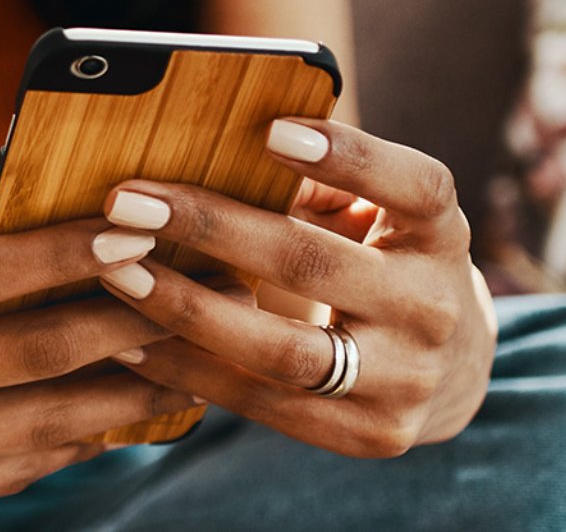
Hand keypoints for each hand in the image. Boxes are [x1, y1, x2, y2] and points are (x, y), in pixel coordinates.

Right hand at [0, 174, 198, 525]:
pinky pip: (10, 469)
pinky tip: (113, 410)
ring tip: (184, 359)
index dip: (70, 249)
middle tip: (194, 291)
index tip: (139, 227)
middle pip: (35, 351)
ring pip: (41, 422)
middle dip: (128, 318)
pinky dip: (70, 438)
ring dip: (124, 388)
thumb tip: (6, 211)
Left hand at [96, 119, 497, 457]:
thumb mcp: (373, 216)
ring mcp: (406, 380)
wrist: (449, 372)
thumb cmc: (380, 262)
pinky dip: (188, 372)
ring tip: (116, 276)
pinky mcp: (369, 435)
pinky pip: (261, 403)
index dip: (349, 157)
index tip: (271, 131)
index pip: (415, 187)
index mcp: (439, 234)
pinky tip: (128, 344)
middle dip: (210, 229)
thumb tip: (216, 148)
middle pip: (314, 264)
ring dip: (185, 311)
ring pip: (281, 349)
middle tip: (127, 204)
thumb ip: (316, 185)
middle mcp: (434, 308)